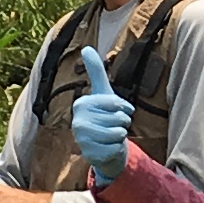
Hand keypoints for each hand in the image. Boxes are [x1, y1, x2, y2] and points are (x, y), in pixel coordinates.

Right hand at [68, 48, 135, 179]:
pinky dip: (118, 148)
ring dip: (121, 135)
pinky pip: (116, 148)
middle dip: (123, 122)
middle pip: (119, 118)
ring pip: (119, 133)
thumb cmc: (104, 116)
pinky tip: (109, 147)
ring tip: (111, 135)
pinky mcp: (90, 154)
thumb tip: (86, 48)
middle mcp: (78, 121)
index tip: (118, 110)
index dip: (125, 108)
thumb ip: (96, 71)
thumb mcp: (102, 92)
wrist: (102, 146)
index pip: (116, 103)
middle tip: (113, 125)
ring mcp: (82, 139)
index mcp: (82, 104)